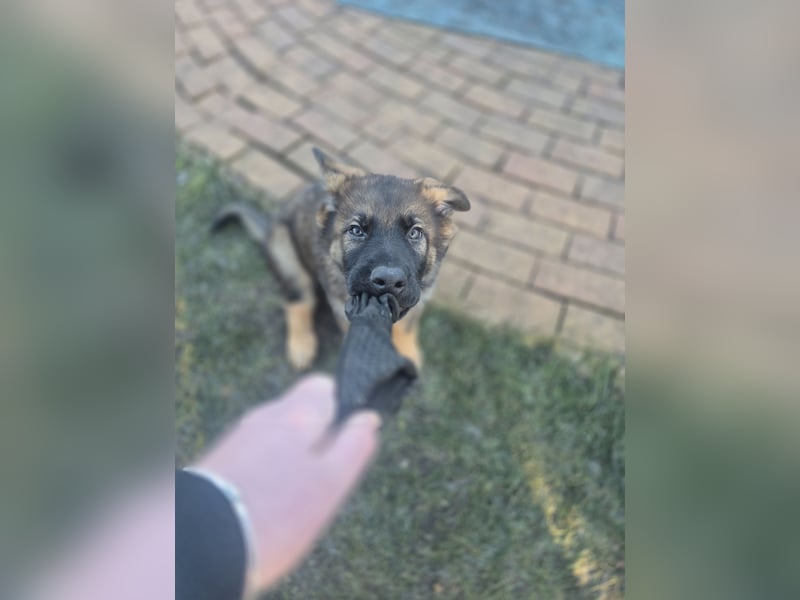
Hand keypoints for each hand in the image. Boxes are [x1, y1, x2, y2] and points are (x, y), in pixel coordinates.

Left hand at [195, 374, 380, 589]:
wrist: (201, 542)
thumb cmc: (277, 512)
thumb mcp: (331, 482)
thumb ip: (354, 445)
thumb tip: (369, 418)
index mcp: (297, 413)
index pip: (324, 386)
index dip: (341, 407)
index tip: (347, 440)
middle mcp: (264, 415)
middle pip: (298, 412)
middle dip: (316, 436)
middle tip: (323, 479)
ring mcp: (238, 437)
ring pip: (275, 435)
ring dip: (290, 455)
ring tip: (294, 497)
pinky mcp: (218, 460)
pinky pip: (253, 455)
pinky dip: (266, 470)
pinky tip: (267, 501)